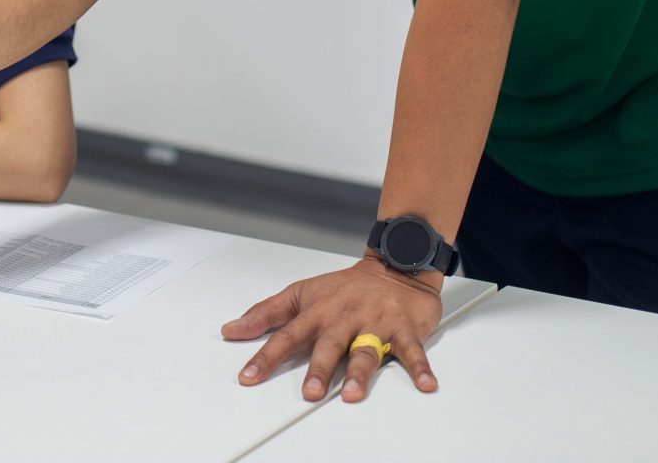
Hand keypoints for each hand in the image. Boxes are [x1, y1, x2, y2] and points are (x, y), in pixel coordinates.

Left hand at [221, 255, 442, 402]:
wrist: (394, 265)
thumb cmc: (346, 287)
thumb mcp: (302, 293)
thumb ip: (266, 313)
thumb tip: (232, 329)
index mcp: (318, 312)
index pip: (287, 336)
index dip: (266, 357)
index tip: (249, 376)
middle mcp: (344, 318)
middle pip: (329, 346)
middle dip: (319, 369)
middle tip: (310, 392)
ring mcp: (374, 324)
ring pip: (366, 350)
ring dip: (361, 373)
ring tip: (354, 393)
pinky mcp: (404, 328)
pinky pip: (413, 350)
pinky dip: (420, 367)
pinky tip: (425, 384)